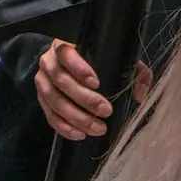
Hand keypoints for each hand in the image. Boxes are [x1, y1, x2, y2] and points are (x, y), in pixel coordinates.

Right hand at [34, 40, 150, 140]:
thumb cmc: (98, 61)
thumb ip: (135, 72)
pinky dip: (64, 127)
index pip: (67, 54)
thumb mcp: (117, 59)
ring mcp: (42, 81)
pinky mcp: (41, 99)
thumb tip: (140, 96)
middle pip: (61, 81)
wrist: (71, 67)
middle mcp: (49, 61)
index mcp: (65, 45)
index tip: (97, 84)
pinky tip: (80, 134)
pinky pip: (49, 115)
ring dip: (76, 117)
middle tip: (106, 111)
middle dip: (85, 99)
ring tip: (98, 128)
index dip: (80, 69)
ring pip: (54, 101)